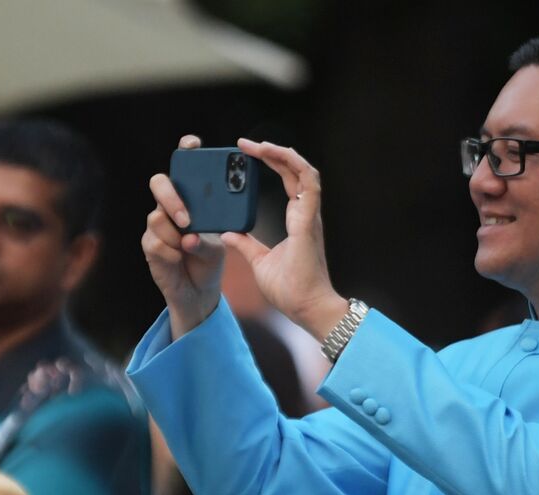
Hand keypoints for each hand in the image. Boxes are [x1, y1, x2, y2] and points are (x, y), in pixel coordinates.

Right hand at [144, 134, 226, 336]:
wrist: (199, 289)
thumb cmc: (210, 259)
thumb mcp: (219, 244)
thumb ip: (209, 236)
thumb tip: (190, 236)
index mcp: (191, 197)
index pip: (185, 166)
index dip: (186, 150)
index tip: (193, 145)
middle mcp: (171, 205)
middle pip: (159, 184)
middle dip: (171, 198)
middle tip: (187, 219)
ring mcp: (158, 224)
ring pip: (156, 217)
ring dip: (174, 234)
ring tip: (188, 248)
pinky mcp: (150, 244)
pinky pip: (155, 242)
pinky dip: (171, 253)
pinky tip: (180, 259)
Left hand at [224, 139, 346, 341]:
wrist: (305, 307)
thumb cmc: (290, 289)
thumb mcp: (259, 261)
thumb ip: (246, 244)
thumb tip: (228, 233)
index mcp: (298, 220)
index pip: (288, 182)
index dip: (273, 163)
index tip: (249, 155)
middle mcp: (306, 214)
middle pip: (295, 171)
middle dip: (273, 153)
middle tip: (246, 144)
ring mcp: (310, 216)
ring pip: (304, 171)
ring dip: (282, 154)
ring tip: (258, 145)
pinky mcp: (308, 222)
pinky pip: (307, 184)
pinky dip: (292, 165)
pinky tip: (275, 155)